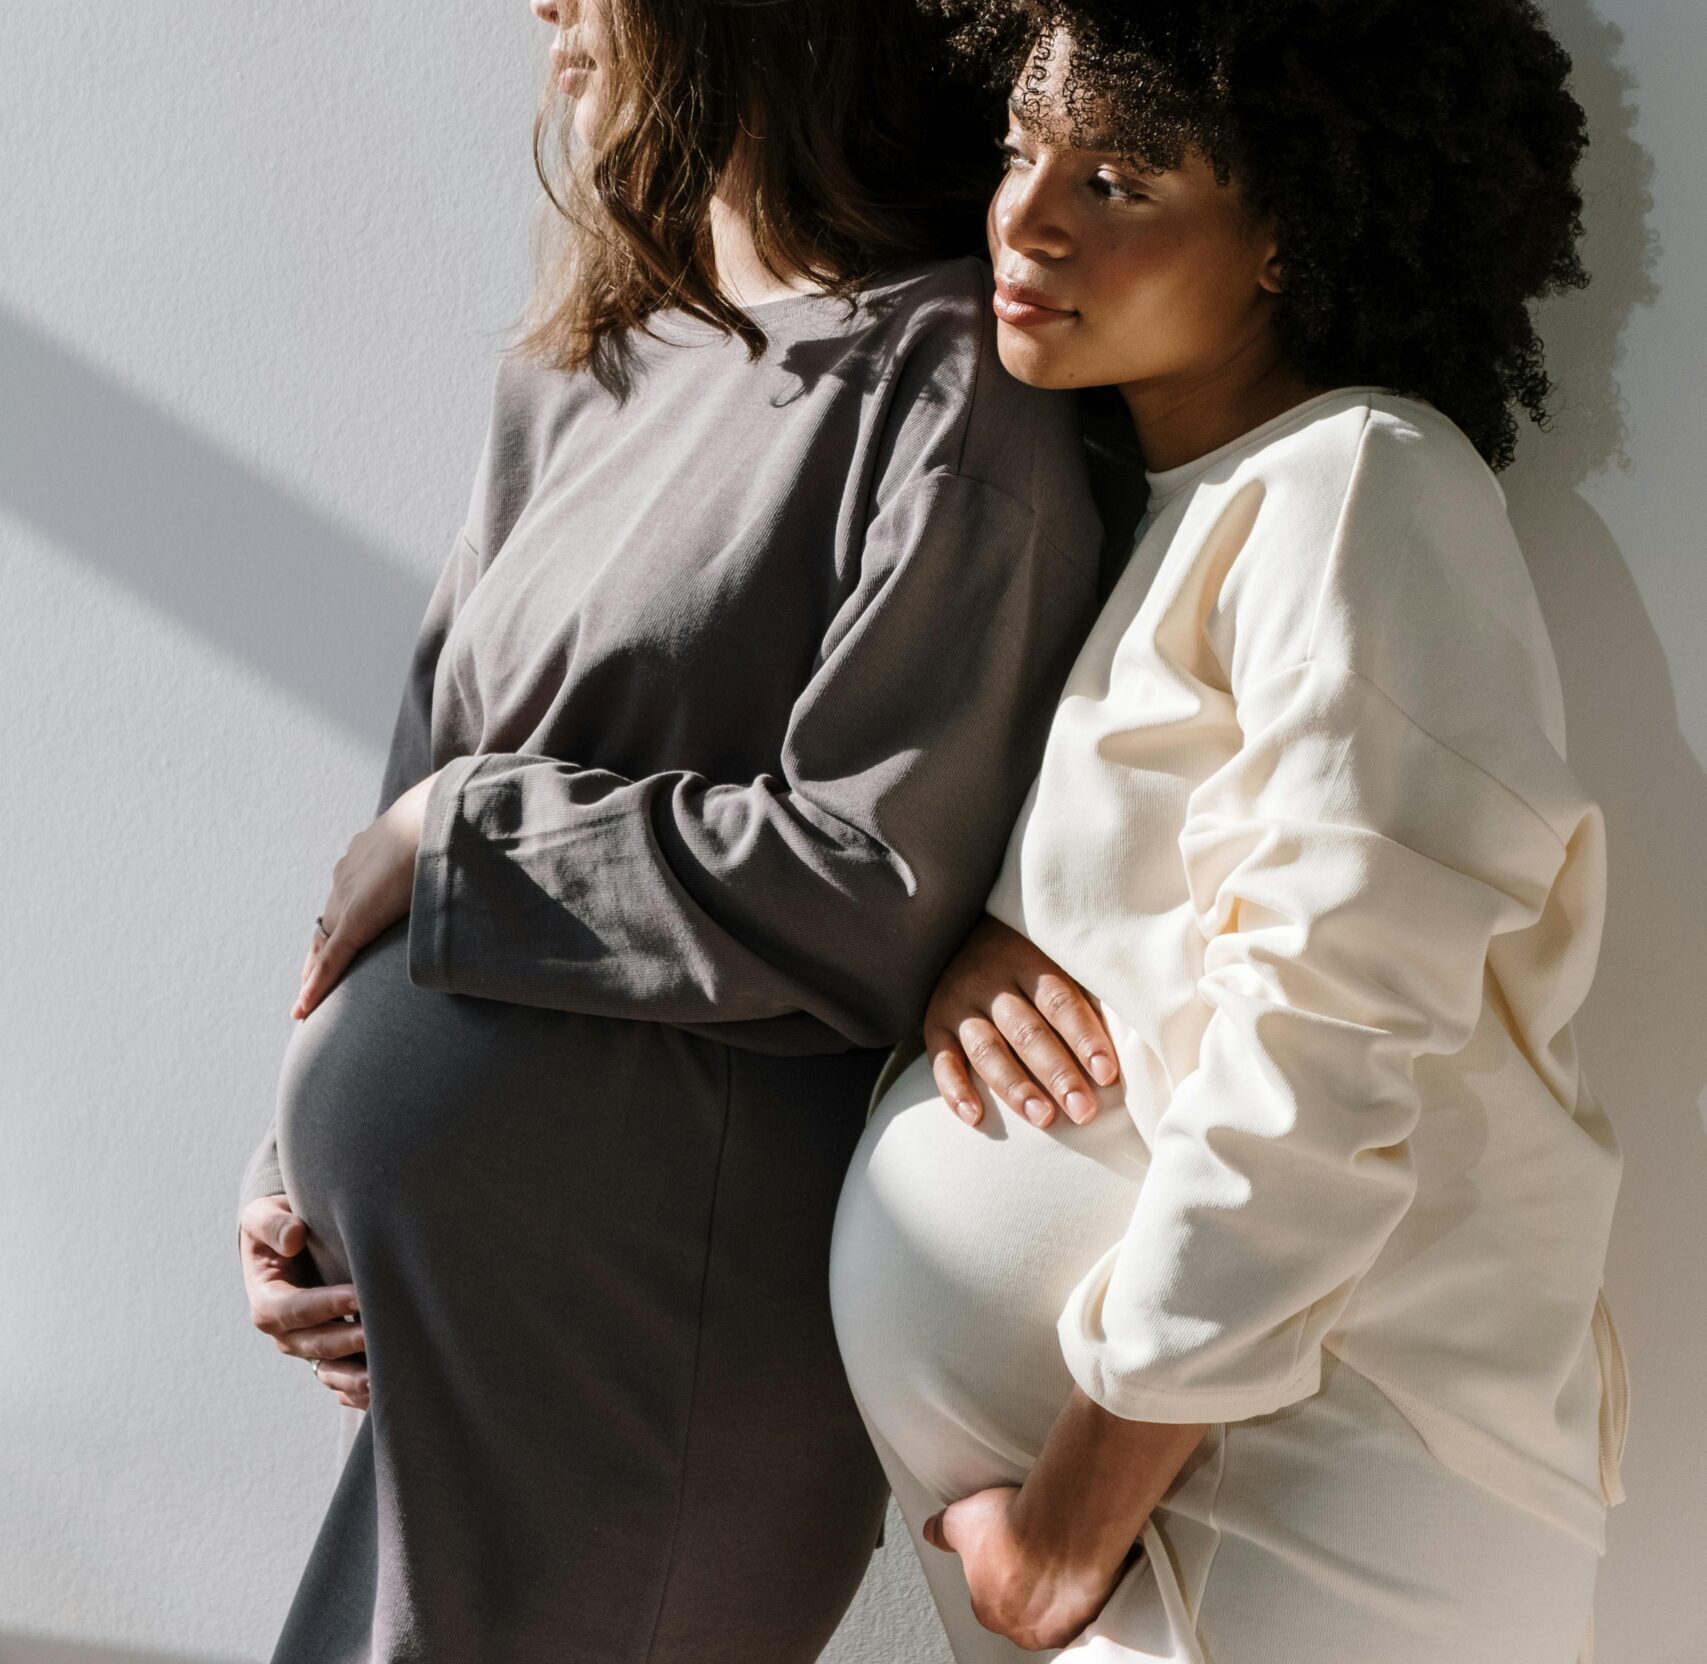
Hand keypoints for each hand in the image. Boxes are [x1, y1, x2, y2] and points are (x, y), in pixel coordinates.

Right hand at [239, 1195, 368, 1408]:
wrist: (291, 1242)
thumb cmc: (278, 1226)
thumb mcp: (263, 1215)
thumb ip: (274, 1223)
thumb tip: (293, 1238)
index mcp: (268, 1300)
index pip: (294, 1309)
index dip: (325, 1305)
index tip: (358, 1296)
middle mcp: (287, 1332)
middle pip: (315, 1344)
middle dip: (347, 1341)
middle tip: (381, 1334)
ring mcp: (308, 1347)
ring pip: (329, 1371)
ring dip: (354, 1377)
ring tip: (384, 1377)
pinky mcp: (329, 1354)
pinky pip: (341, 1381)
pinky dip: (358, 1392)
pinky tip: (383, 1394)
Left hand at [292, 769, 439, 1019]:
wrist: (438, 811)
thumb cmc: (448, 817)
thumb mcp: (440, 837)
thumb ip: (444, 852)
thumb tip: (474, 855)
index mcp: (366, 854)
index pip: (346, 895)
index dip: (339, 920)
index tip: (336, 938)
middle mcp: (348, 875)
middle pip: (326, 922)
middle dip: (319, 950)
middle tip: (311, 978)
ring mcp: (349, 897)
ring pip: (322, 944)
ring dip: (314, 972)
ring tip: (306, 1002)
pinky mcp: (356, 918)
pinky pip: (330, 959)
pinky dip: (316, 985)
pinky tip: (302, 1011)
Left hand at [923, 1484, 1129, 1651]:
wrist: (1061, 1525)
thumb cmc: (1016, 1528)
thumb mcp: (961, 1519)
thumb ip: (944, 1530)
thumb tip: (932, 1530)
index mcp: (989, 1610)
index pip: (989, 1596)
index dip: (999, 1568)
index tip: (1009, 1547)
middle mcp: (1022, 1628)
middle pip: (1022, 1608)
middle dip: (1027, 1581)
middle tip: (1034, 1547)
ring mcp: (1058, 1626)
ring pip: (1054, 1610)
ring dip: (1057, 1587)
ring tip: (1059, 1551)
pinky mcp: (1090, 1616)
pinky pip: (1086, 1606)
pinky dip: (1084, 1586)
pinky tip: (1082, 1562)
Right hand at [924, 915, 1118, 1127]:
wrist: (960, 931)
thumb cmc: (1029, 958)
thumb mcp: (1054, 959)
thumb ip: (1083, 994)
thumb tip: (1135, 1041)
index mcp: (1027, 960)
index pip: (1059, 1001)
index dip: (1084, 1039)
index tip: (1107, 1076)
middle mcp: (989, 979)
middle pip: (1027, 1031)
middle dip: (1057, 1074)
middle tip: (1082, 1111)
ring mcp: (958, 1002)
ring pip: (986, 1049)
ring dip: (1015, 1086)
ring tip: (1043, 1118)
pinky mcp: (933, 1023)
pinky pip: (941, 1060)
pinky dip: (954, 1089)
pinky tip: (974, 1117)